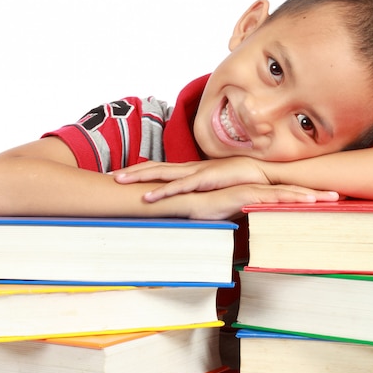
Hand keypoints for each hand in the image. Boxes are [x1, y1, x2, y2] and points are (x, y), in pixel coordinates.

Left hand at [113, 157, 274, 201]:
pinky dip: (162, 190)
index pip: (160, 169)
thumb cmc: (241, 180)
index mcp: (190, 170)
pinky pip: (180, 186)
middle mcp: (189, 168)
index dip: (140, 171)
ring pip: (161, 173)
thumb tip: (190, 204)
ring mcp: (196, 172)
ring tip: (118, 181)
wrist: (264, 173)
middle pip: (154, 167)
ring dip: (138, 177)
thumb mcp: (215, 189)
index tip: (120, 176)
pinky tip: (147, 197)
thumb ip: (202, 194)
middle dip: (130, 171)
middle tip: (109, 176)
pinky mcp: (206, 179)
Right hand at [183, 184, 339, 219]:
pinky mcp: (243, 195)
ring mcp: (251, 189)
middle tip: (341, 197)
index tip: (329, 202)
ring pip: (286, 192)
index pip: (287, 196)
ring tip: (330, 199)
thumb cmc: (207, 211)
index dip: (308, 198)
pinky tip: (305, 200)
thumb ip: (252, 221)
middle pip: (292, 191)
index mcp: (258, 194)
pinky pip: (271, 197)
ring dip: (309, 195)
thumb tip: (264, 234)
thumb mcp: (235, 218)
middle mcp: (257, 189)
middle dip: (317, 194)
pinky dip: (289, 198)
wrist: (185, 204)